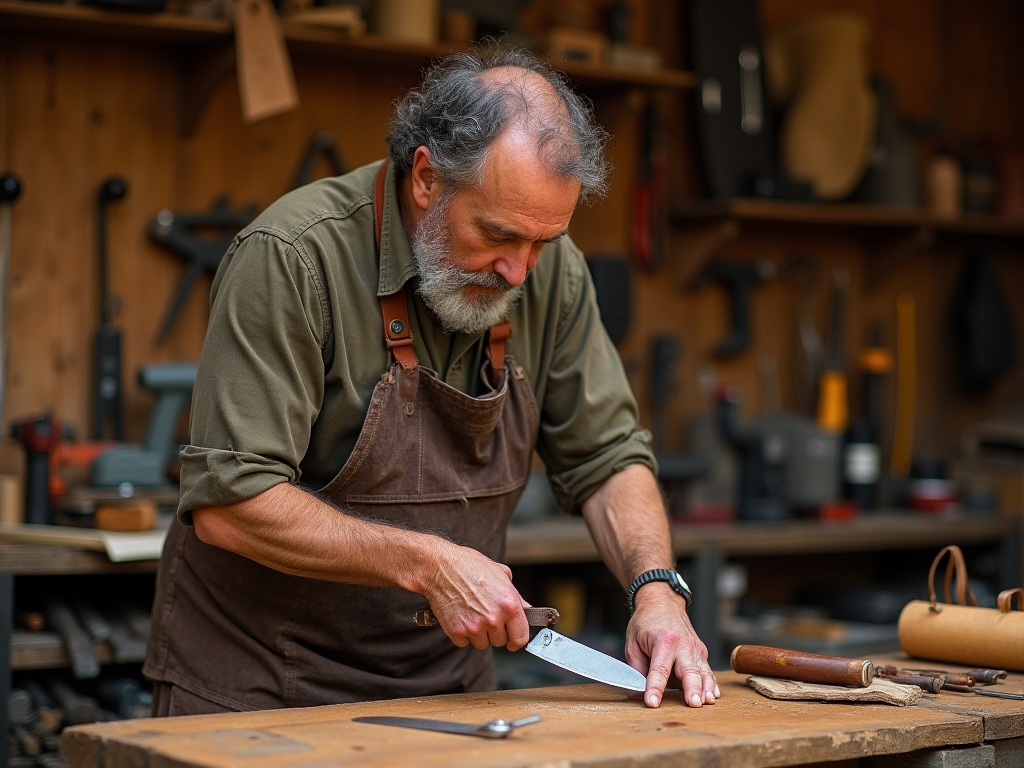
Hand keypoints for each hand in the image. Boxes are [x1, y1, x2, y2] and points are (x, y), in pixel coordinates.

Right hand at [421, 542, 530, 650]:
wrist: (439, 567)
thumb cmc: (468, 565)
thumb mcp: (500, 573)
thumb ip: (516, 595)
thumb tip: (525, 608)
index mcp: (509, 604)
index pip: (521, 637)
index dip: (517, 640)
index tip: (513, 641)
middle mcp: (494, 618)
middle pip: (500, 641)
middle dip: (495, 631)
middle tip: (486, 615)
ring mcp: (474, 627)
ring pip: (482, 644)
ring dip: (478, 634)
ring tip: (471, 613)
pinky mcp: (457, 632)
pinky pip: (464, 642)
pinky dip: (462, 634)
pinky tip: (460, 616)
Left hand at [625, 584, 719, 707]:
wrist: (663, 603)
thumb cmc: (646, 623)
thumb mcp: (633, 644)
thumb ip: (636, 670)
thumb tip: (637, 693)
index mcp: (663, 640)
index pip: (659, 669)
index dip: (655, 687)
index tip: (652, 702)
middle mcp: (683, 643)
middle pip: (688, 670)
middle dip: (691, 688)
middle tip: (693, 703)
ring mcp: (695, 648)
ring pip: (703, 672)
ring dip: (706, 688)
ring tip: (706, 702)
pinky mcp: (701, 652)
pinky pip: (707, 671)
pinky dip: (711, 683)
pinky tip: (713, 695)